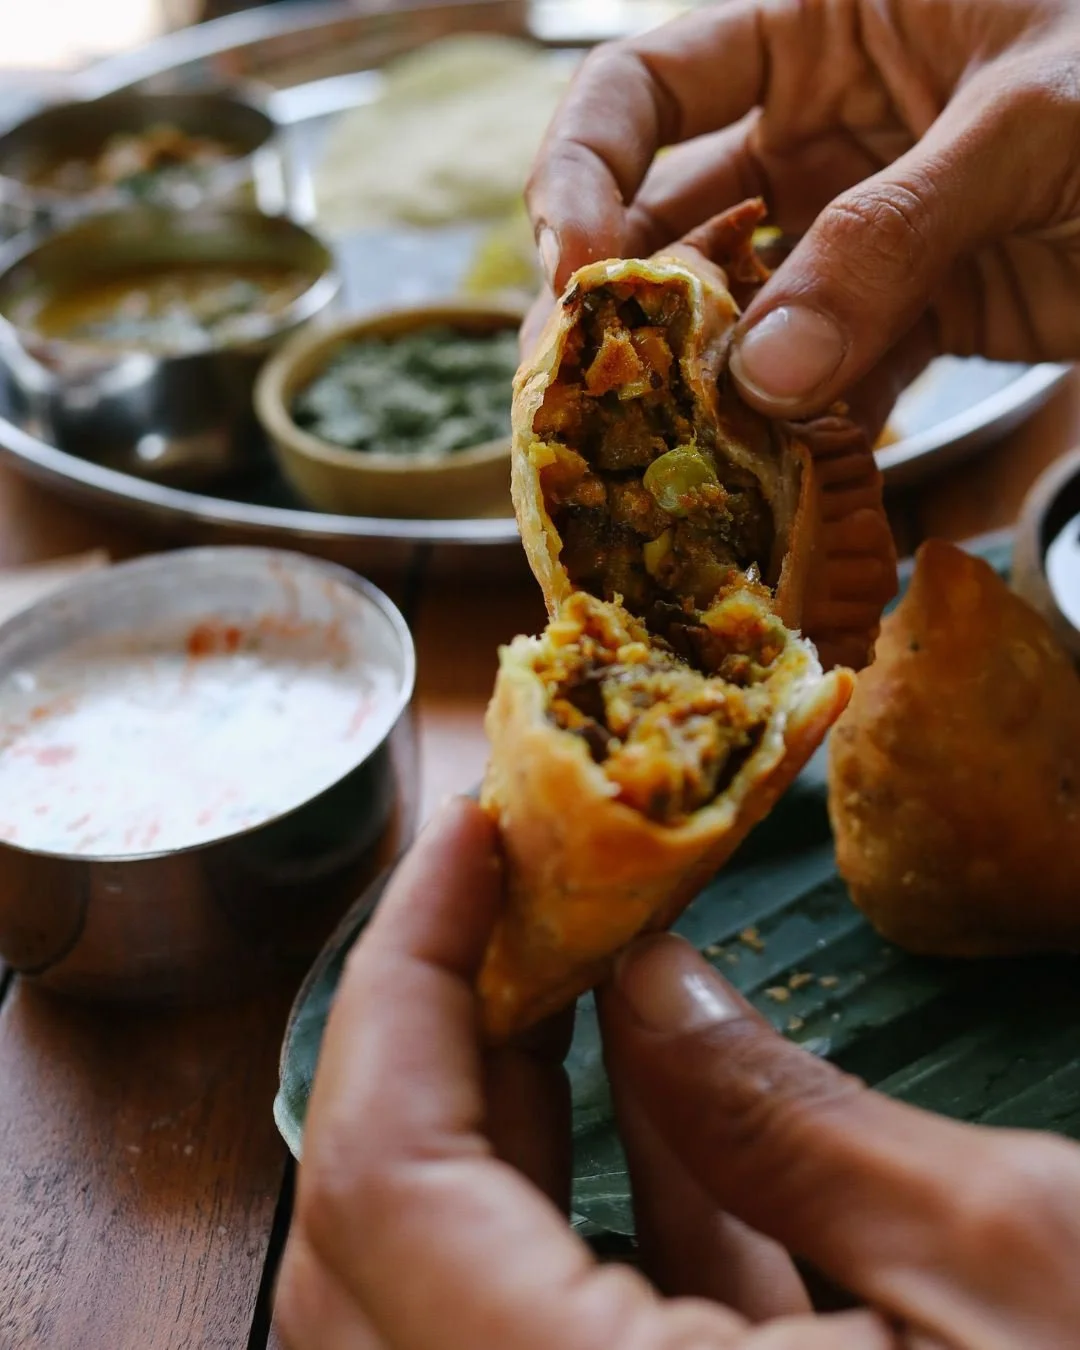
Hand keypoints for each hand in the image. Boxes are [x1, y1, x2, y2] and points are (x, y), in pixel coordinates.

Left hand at [275, 797, 1079, 1348]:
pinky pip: (562, 1331)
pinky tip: (656, 1078)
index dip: (403, 974)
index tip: (465, 831)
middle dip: (434, 1030)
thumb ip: (783, 1120)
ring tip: (563, 954)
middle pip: (381, 1236)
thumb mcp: (1003, 1262)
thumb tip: (645, 978)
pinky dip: (593, 1197)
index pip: (382, 1182)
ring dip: (504, 1106)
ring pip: (458, 1282)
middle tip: (504, 884)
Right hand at [525, 0, 1079, 417]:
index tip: (577, 274)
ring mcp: (851, 236)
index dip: (585, 175)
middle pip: (666, 223)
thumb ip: (893, 237)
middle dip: (622, 314)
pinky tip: (769, 484)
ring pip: (737, 321)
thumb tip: (769, 374)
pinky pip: (823, 382)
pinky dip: (796, 436)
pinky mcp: (902, 319)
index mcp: (817, 29)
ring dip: (703, 393)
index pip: (643, 89)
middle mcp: (811, 134)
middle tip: (586, 406)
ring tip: (671, 464)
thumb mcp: (1036, 121)